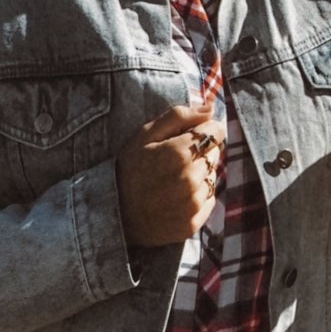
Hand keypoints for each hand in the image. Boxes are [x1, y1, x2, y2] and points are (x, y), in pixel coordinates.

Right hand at [116, 101, 224, 247]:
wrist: (114, 214)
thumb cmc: (129, 169)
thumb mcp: (145, 135)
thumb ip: (178, 116)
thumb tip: (210, 109)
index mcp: (179, 153)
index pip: (216, 131)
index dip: (203, 130)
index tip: (189, 137)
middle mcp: (190, 178)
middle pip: (215, 153)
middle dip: (200, 152)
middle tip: (175, 161)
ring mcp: (193, 203)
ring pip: (213, 176)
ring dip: (200, 174)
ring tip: (174, 180)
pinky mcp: (193, 222)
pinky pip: (210, 199)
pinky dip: (199, 196)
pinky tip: (177, 197)